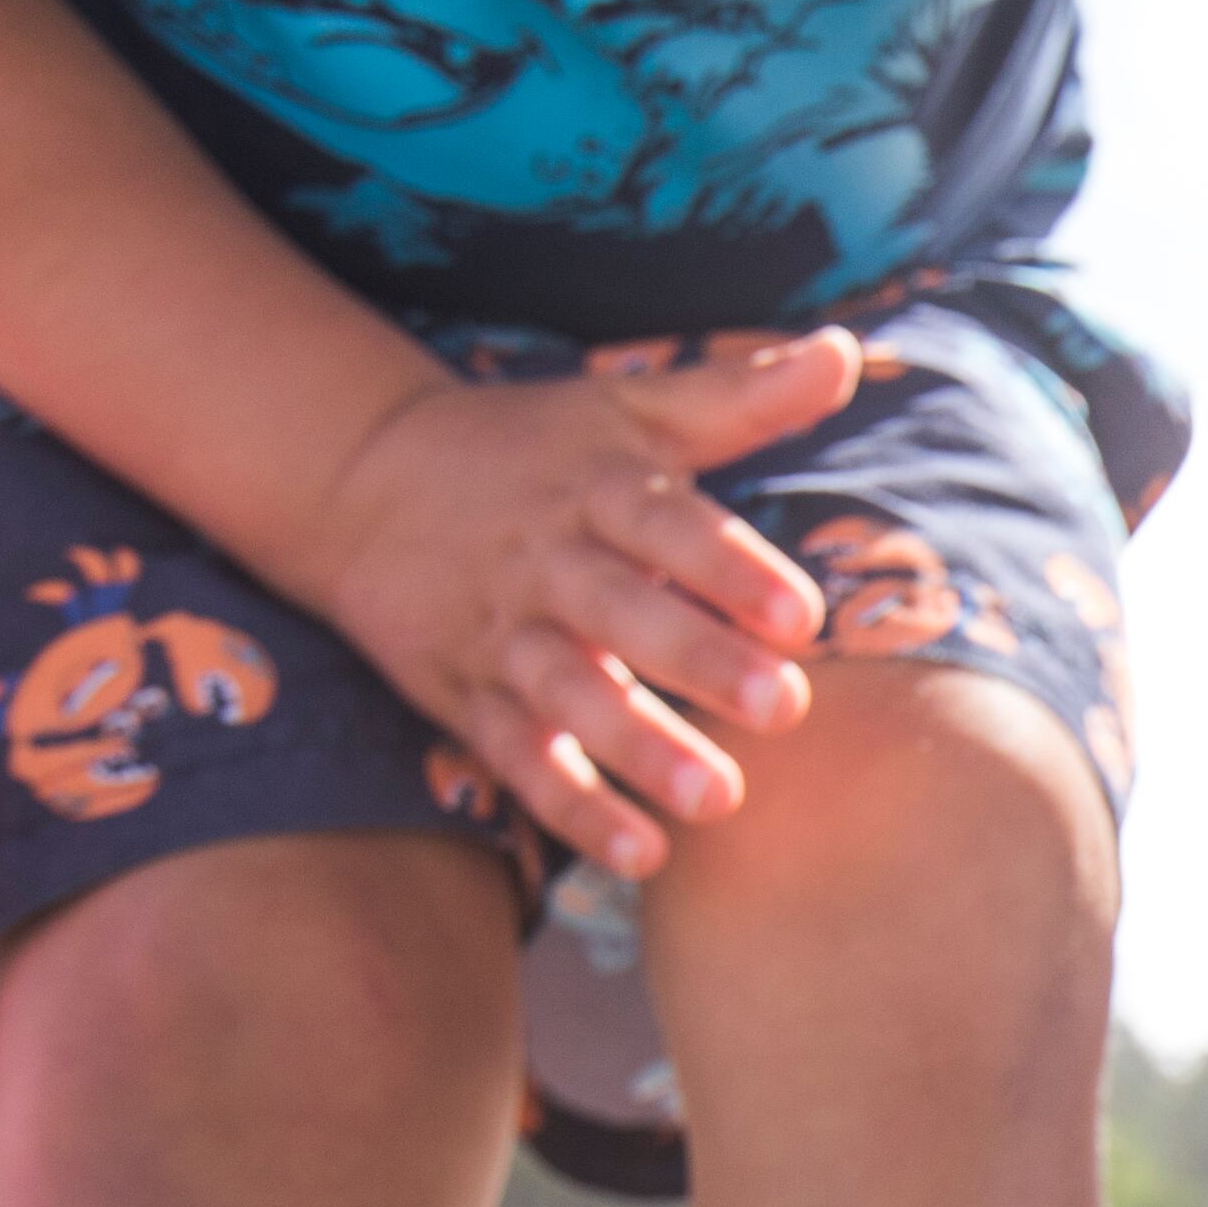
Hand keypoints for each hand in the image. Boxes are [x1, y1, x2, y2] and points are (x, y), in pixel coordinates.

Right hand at [297, 331, 863, 875]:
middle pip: (622, 614)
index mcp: (595, 491)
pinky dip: (574, 807)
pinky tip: (642, 855)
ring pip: (569, 696)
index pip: (667, 526)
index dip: (731, 569)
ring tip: (719, 799)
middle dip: (697, 660)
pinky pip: (519, 760)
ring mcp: (503, 637)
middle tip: (781, 707)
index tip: (803, 615)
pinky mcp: (466, 699)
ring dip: (639, 748)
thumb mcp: (629, 410)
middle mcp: (548, 564)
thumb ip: (739, 396)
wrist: (361, 478)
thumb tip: (847, 352)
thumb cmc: (534, 449)